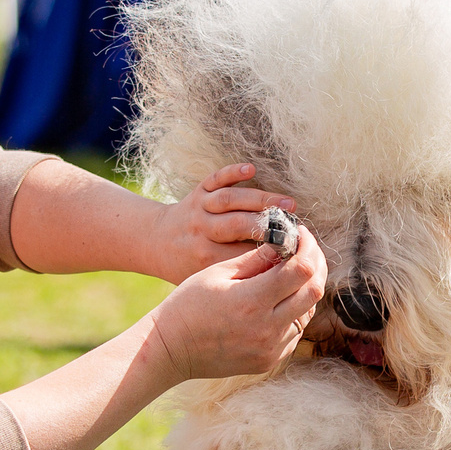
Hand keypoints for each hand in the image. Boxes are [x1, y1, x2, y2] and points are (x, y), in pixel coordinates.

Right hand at [147, 228, 327, 384]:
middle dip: (315, 264)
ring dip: (304, 290)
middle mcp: (267, 328)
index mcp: (252, 301)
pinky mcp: (270, 360)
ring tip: (289, 275)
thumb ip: (256, 259)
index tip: (301, 234)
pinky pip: (295, 332)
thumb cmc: (188, 305)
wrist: (171, 349)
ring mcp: (271, 348)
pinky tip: (277, 301)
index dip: (308, 247)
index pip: (301, 269)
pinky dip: (293, 312)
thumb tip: (285, 241)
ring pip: (307, 312)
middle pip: (314, 291)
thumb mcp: (217, 272)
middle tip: (305, 250)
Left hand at [152, 163, 297, 282]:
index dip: (267, 251)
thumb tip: (282, 274)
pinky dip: (232, 172)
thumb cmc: (189, 266)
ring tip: (288, 204)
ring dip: (260, 199)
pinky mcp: (199, 190)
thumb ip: (239, 275)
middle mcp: (202, 231)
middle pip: (237, 224)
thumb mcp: (209, 279)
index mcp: (206, 257)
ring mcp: (199, 208)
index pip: (241, 253)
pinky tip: (251, 170)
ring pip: (230, 200)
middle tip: (293, 224)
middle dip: (266, 223)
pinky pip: (215, 178)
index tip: (293, 251)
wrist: (156, 242)